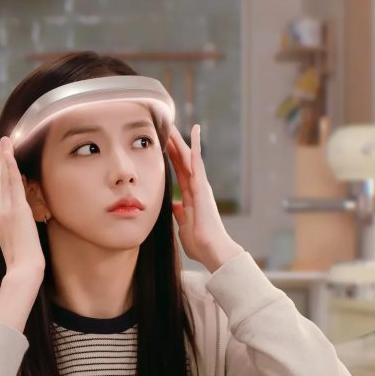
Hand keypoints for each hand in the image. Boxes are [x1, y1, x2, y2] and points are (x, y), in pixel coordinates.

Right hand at [0, 137, 44, 279]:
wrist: (22, 270)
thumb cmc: (23, 263)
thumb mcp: (19, 244)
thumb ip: (18, 231)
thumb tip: (22, 226)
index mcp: (0, 220)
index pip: (1, 193)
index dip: (0, 175)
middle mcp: (0, 212)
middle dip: (0, 160)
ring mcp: (6, 210)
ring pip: (4, 179)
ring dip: (4, 158)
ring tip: (3, 142)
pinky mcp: (16, 210)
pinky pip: (12, 184)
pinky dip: (10, 168)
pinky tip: (9, 155)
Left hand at [167, 125, 243, 272]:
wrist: (212, 252)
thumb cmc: (200, 243)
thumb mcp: (183, 225)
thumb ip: (179, 214)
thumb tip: (174, 205)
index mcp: (190, 196)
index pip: (178, 172)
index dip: (170, 157)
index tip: (162, 144)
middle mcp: (196, 188)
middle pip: (182, 161)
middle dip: (174, 144)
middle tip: (165, 127)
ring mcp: (200, 186)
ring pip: (188, 157)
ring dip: (181, 140)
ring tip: (173, 124)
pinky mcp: (202, 187)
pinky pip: (198, 162)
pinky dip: (195, 146)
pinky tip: (193, 130)